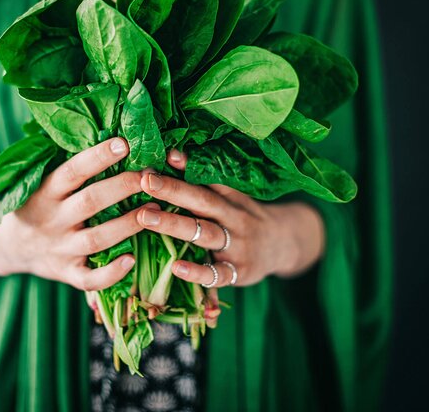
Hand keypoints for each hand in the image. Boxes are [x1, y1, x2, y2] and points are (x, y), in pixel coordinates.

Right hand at [0, 137, 158, 290]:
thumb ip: (71, 167)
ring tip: (156, 210)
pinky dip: (111, 273)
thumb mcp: (42, 182)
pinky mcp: (66, 273)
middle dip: (123, 187)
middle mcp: (52, 220)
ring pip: (97, 238)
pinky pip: (89, 279)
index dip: (98, 157)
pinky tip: (132, 260)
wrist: (7, 246)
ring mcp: (59, 249)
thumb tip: (113, 135)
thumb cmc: (37, 204)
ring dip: (128, 224)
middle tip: (151, 175)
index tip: (124, 143)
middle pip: (90, 202)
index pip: (72, 171)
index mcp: (45, 192)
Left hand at [135, 149, 324, 286]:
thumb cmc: (243, 217)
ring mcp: (237, 246)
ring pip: (205, 234)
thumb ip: (202, 181)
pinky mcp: (238, 272)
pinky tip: (176, 267)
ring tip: (145, 217)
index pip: (207, 179)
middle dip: (173, 190)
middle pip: (203, 201)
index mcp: (230, 197)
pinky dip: (197, 272)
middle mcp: (234, 218)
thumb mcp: (230, 197)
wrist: (283, 246)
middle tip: (145, 181)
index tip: (162, 156)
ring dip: (174, 224)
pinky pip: (217, 274)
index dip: (186, 167)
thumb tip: (170, 154)